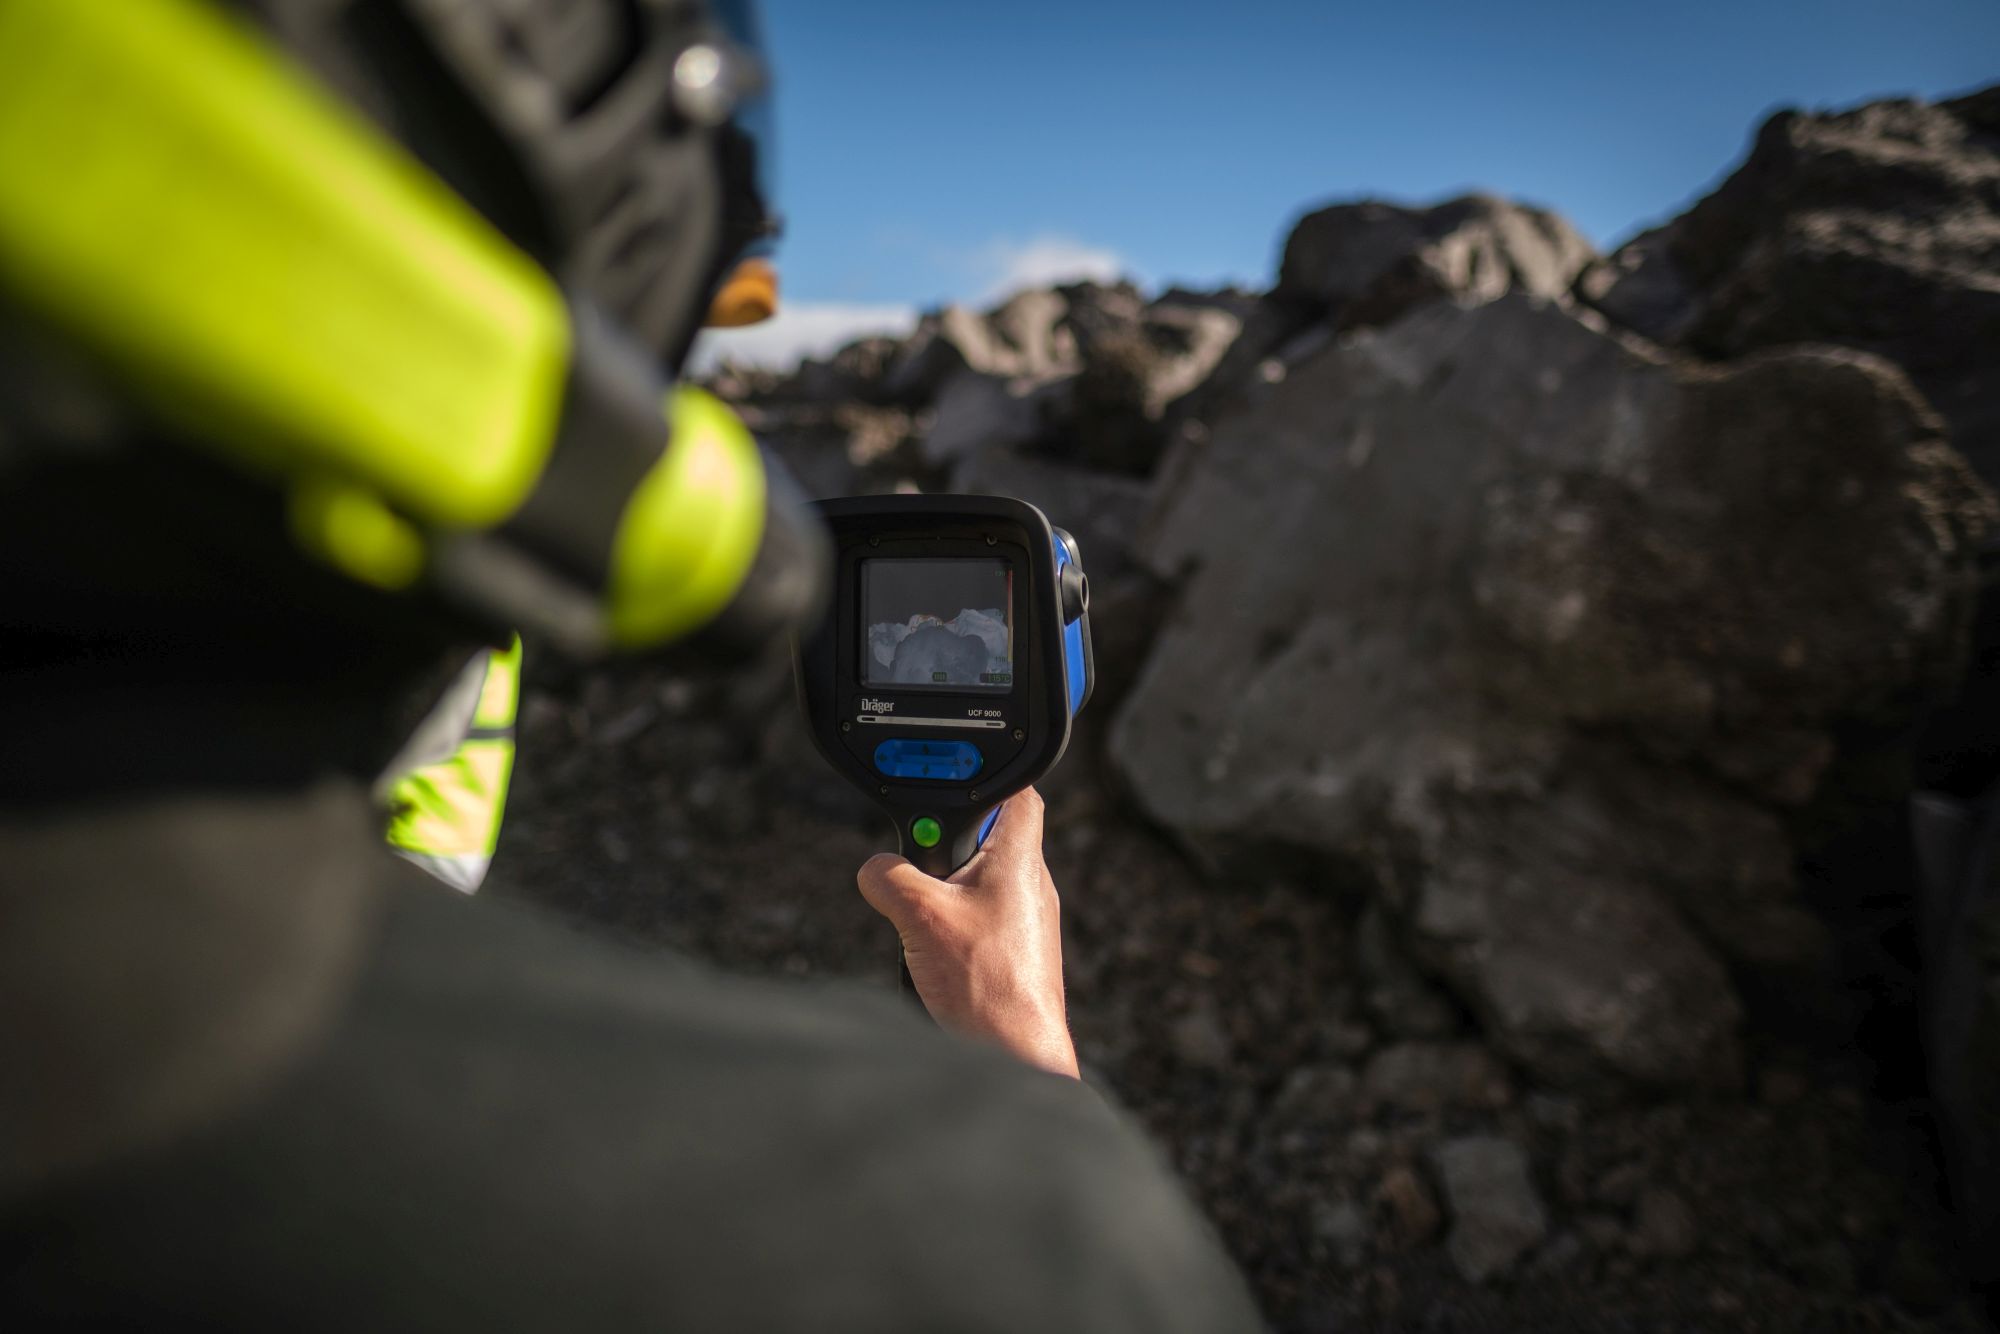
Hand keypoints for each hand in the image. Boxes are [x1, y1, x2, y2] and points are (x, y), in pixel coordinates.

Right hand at [856, 789, 1079, 1078]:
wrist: (1016, 1057)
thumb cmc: (987, 987)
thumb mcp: (920, 916)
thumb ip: (890, 877)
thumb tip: (874, 869)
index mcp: (1019, 859)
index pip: (1017, 792)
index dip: (983, 782)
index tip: (947, 786)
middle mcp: (1029, 886)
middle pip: (982, 841)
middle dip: (942, 854)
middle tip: (920, 875)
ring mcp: (1024, 923)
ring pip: (972, 888)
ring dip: (941, 901)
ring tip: (927, 930)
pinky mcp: (1014, 955)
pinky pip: (975, 925)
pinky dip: (949, 934)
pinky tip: (936, 962)